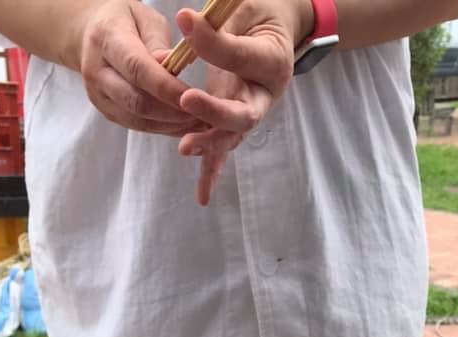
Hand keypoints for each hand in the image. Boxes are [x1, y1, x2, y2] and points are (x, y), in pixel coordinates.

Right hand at [78, 0, 197, 133]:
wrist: (93, 34)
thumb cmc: (126, 21)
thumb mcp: (145, 18)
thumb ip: (158, 43)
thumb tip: (170, 68)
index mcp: (106, 38)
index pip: (137, 69)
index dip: (167, 88)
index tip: (195, 97)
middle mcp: (96, 71)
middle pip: (136, 102)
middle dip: (172, 113)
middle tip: (203, 115)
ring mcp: (98, 96)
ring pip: (137, 121)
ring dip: (170, 126)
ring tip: (198, 123)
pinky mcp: (106, 112)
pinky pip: (137, 127)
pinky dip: (163, 129)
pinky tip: (183, 126)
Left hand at [175, 0, 312, 203]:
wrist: (272, 26)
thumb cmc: (256, 12)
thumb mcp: (241, 7)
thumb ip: (218, 23)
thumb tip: (185, 23)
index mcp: (273, 61)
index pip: (243, 57)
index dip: (214, 44)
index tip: (184, 19)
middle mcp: (265, 95)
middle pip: (243, 112)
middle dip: (214, 111)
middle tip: (187, 99)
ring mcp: (251, 113)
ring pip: (231, 135)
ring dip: (209, 144)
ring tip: (186, 147)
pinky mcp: (234, 124)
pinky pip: (223, 152)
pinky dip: (211, 173)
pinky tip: (201, 197)